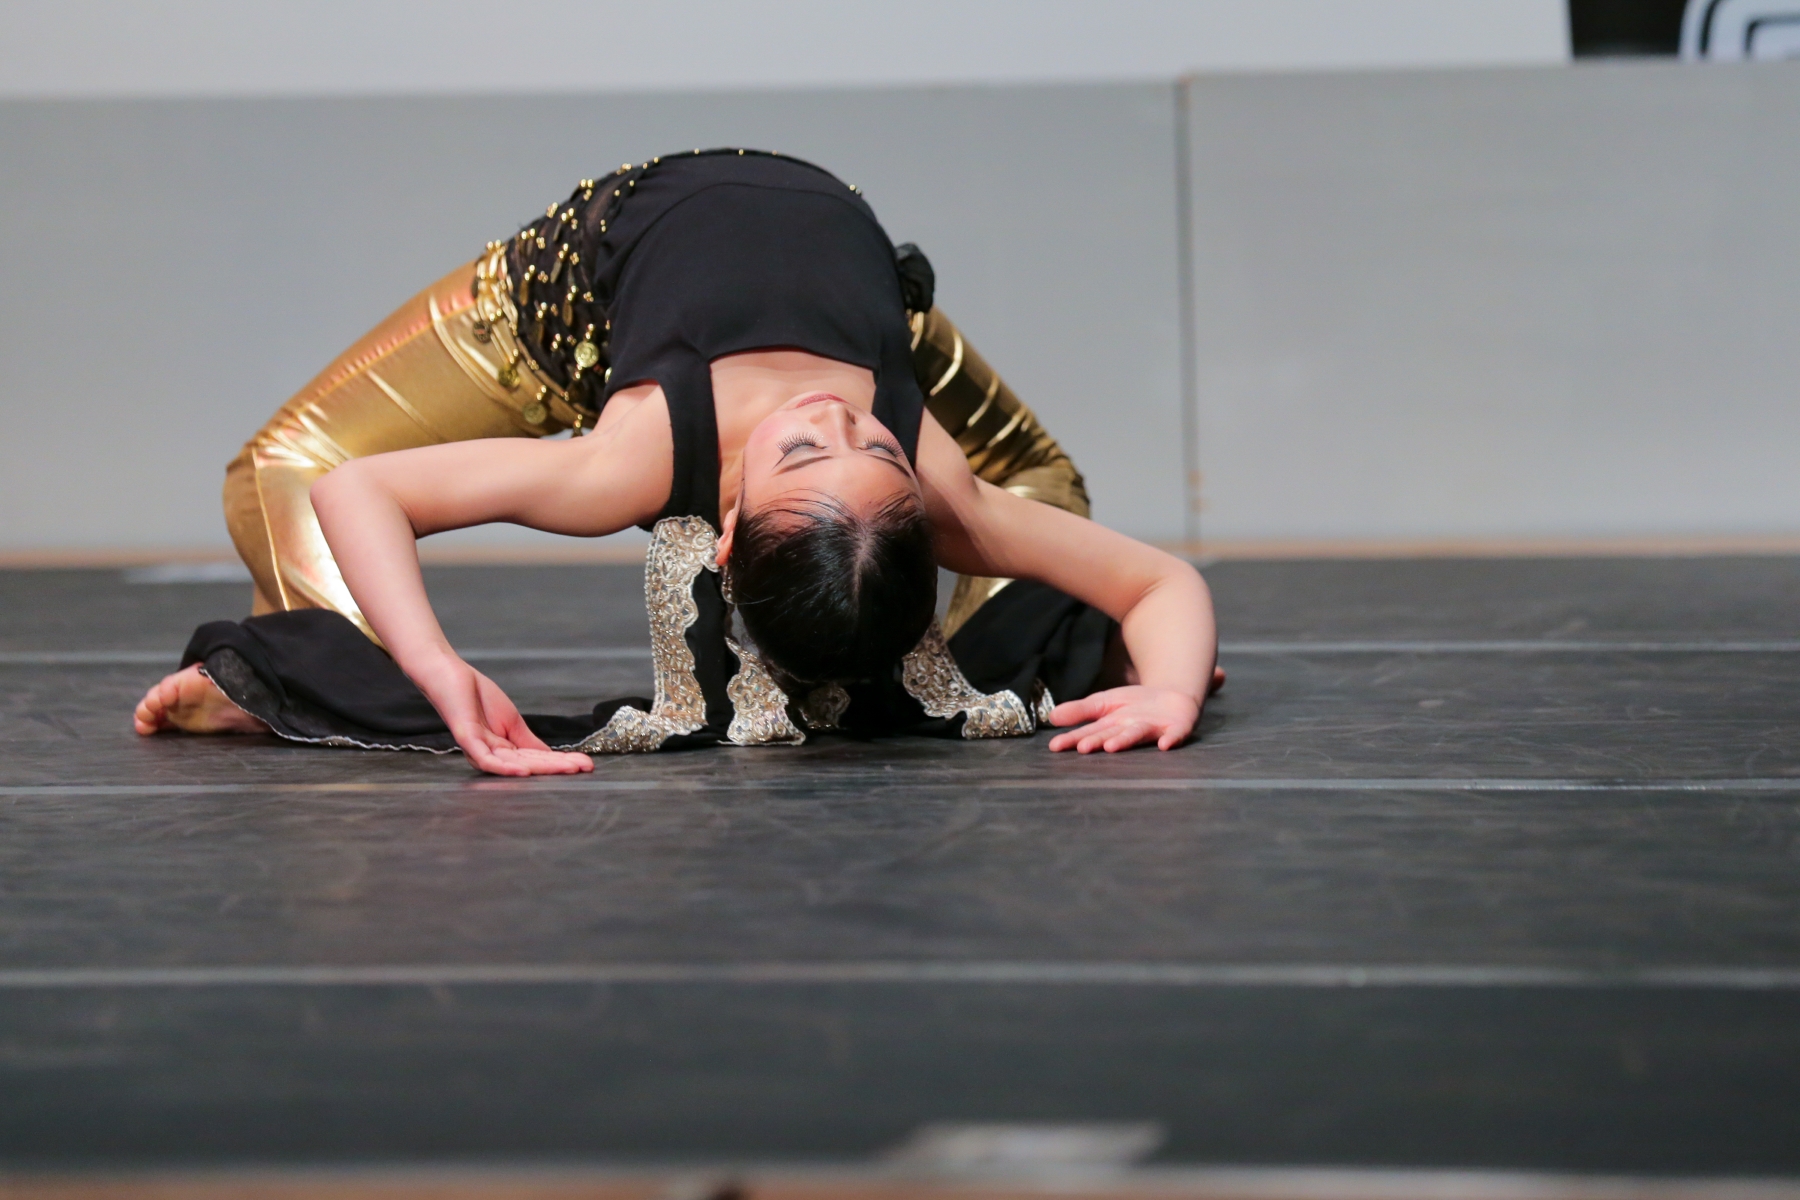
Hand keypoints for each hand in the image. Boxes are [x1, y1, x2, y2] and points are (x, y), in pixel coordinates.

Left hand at [411, 653, 593, 775]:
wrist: (447, 674)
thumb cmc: (475, 696)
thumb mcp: (511, 721)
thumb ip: (528, 742)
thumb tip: (552, 758)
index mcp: (503, 752)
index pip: (537, 761)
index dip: (562, 762)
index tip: (588, 764)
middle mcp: (491, 755)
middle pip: (529, 767)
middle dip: (558, 768)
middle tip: (585, 768)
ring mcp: (478, 748)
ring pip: (513, 767)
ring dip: (540, 771)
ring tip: (567, 770)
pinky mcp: (466, 738)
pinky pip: (486, 759)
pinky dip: (505, 769)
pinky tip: (524, 773)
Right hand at [1047, 685, 1200, 752]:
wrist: (1172, 698)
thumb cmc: (1135, 706)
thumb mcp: (1104, 702)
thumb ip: (1080, 710)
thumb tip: (1051, 716)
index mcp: (1111, 726)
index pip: (1088, 732)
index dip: (1072, 739)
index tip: (1055, 747)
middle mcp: (1130, 731)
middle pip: (1111, 735)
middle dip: (1098, 742)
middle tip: (1083, 748)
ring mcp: (1154, 730)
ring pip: (1137, 735)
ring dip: (1125, 741)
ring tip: (1111, 746)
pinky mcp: (1177, 729)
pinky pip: (1175, 735)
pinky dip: (1171, 740)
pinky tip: (1165, 744)